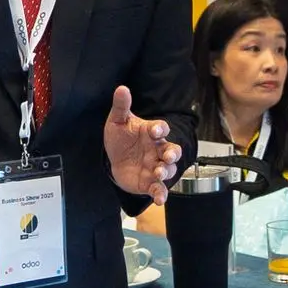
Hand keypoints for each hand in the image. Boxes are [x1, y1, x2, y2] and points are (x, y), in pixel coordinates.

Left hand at [103, 86, 182, 203]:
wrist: (114, 160)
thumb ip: (121, 107)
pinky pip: (159, 188)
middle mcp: (158, 150)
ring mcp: (156, 166)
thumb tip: (121, 88)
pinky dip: (161, 194)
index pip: (161, 128)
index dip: (160, 128)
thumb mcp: (117, 121)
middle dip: (172, 153)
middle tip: (168, 156)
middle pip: (172, 151)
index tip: (156, 130)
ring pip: (168, 170)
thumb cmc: (121, 138)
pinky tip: (159, 200)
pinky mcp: (150, 182)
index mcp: (151, 132)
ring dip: (165, 171)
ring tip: (158, 173)